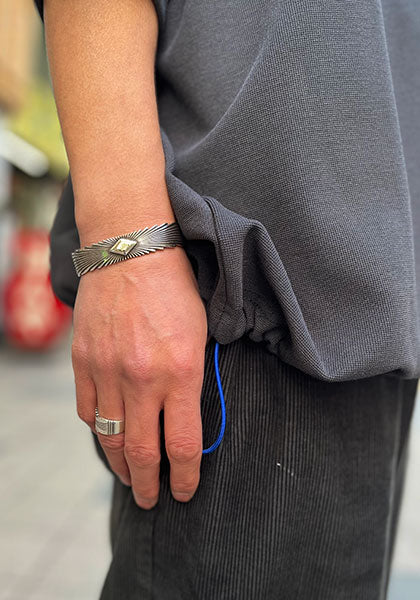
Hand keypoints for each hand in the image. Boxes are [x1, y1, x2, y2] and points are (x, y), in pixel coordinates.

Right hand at [71, 245, 208, 508]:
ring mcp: (108, 372)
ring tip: (131, 480)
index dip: (184, 477)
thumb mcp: (201, 334)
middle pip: (141, 452)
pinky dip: (98, 431)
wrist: (130, 252)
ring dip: (121, 466)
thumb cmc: (175, 289)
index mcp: (181, 373)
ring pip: (110, 438)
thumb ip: (194, 380)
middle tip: (152, 500)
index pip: (181, 445)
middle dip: (149, 485)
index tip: (184, 492)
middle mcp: (142, 380)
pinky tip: (107, 438)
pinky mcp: (84, 362)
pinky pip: (88, 411)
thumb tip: (186, 417)